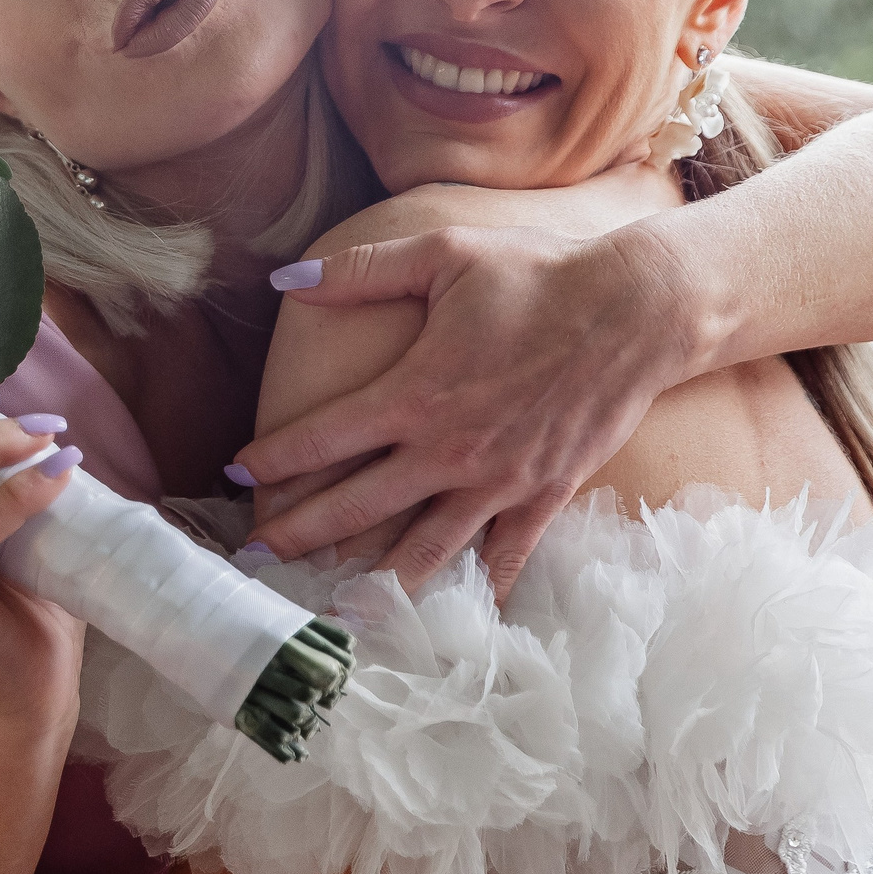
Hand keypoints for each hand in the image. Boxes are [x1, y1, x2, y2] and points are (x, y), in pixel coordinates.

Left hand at [238, 224, 693, 596]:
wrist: (637, 310)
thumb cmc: (537, 274)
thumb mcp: (443, 253)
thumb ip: (360, 269)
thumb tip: (285, 277)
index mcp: (416, 393)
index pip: (324, 438)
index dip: (273, 459)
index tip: (236, 475)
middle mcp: (449, 450)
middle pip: (356, 508)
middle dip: (298, 534)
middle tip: (255, 555)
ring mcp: (498, 482)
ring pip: (423, 550)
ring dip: (373, 582)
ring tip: (334, 606)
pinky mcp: (543, 497)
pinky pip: (500, 559)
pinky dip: (470, 592)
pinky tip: (445, 620)